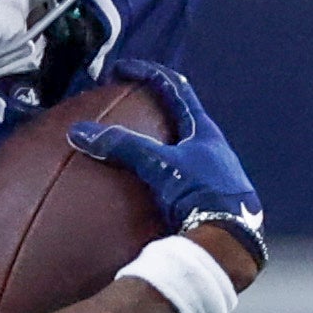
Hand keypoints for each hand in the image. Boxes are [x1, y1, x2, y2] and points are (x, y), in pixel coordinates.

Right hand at [68, 58, 266, 282]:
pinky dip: (160, 177)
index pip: (175, 88)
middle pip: (181, 117)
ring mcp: (213, 175)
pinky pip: (180, 179)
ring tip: (134, 151)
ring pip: (182, 150)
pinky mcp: (209, 200)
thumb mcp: (160, 166)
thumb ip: (123, 147)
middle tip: (128, 106)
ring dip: (158, 145)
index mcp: (204, 131)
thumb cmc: (204, 196)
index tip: (122, 70)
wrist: (231, 242)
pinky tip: (145, 193)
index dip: (148, 74)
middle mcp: (212, 149)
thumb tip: (81, 132)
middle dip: (154, 108)